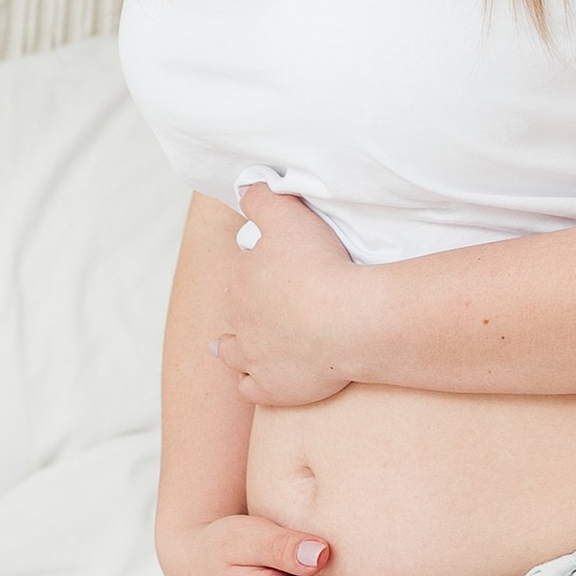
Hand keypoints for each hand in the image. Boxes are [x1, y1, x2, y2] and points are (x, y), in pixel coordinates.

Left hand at [208, 184, 365, 407]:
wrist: (347, 319)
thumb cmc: (319, 264)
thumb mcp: (286, 214)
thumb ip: (261, 197)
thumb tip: (245, 186)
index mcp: (239, 281)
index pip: (241, 272)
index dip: (257, 268)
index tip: (277, 267)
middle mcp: (240, 321)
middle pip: (235, 311)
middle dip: (245, 306)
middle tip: (266, 303)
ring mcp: (254, 358)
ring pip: (233, 354)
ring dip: (232, 349)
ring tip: (228, 347)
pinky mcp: (273, 388)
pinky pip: (252, 389)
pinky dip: (253, 384)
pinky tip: (257, 381)